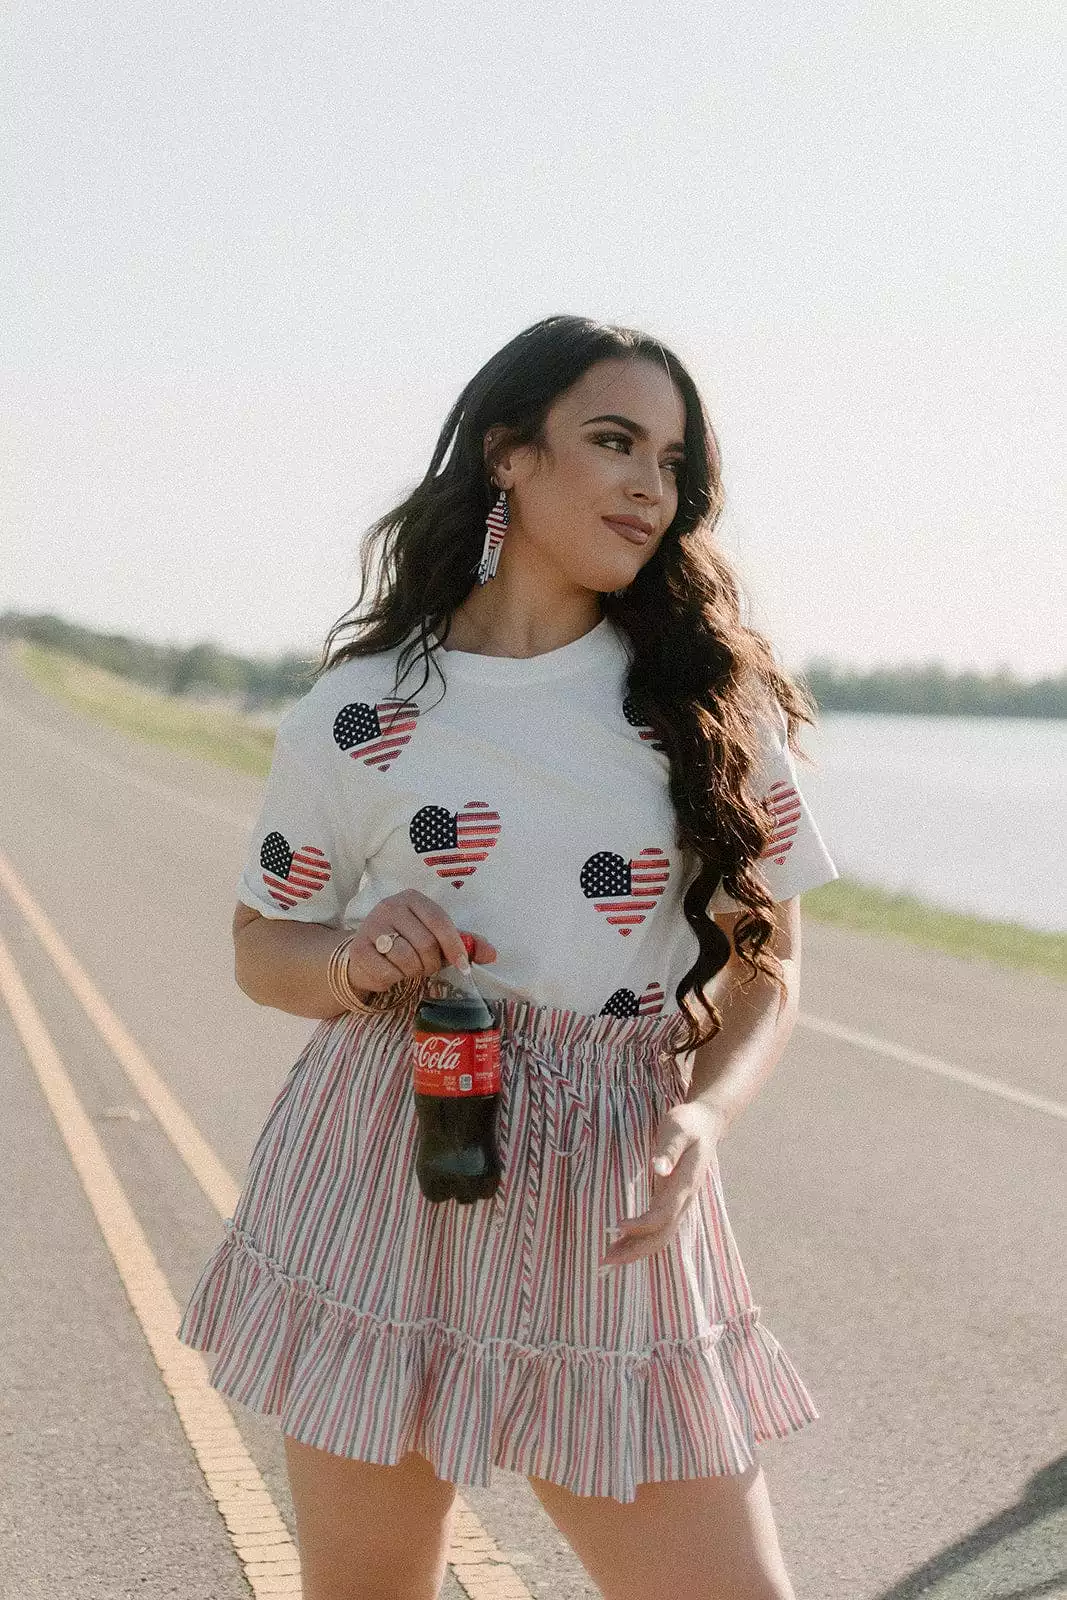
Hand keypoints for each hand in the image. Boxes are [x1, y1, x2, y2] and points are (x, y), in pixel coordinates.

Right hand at [346, 891, 496, 993]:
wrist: (368, 955)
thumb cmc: (408, 943)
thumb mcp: (438, 940)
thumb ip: (464, 944)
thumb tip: (493, 954)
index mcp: (412, 898)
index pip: (440, 921)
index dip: (455, 947)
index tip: (463, 967)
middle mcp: (390, 906)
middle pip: (425, 943)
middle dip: (431, 963)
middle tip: (427, 967)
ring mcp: (372, 926)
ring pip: (407, 958)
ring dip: (413, 972)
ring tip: (409, 968)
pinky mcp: (358, 949)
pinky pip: (387, 971)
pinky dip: (395, 979)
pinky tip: (391, 971)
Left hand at [599, 1100, 726, 1270]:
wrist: (706, 1124)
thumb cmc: (688, 1123)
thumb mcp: (678, 1129)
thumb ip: (668, 1149)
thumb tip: (658, 1168)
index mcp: (685, 1184)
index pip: (663, 1214)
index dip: (641, 1224)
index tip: (617, 1226)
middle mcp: (684, 1200)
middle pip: (661, 1236)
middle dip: (635, 1250)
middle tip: (605, 1259)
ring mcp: (680, 1203)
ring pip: (660, 1236)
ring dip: (636, 1250)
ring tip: (608, 1257)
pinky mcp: (673, 1202)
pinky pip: (659, 1229)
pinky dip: (641, 1240)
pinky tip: (622, 1242)